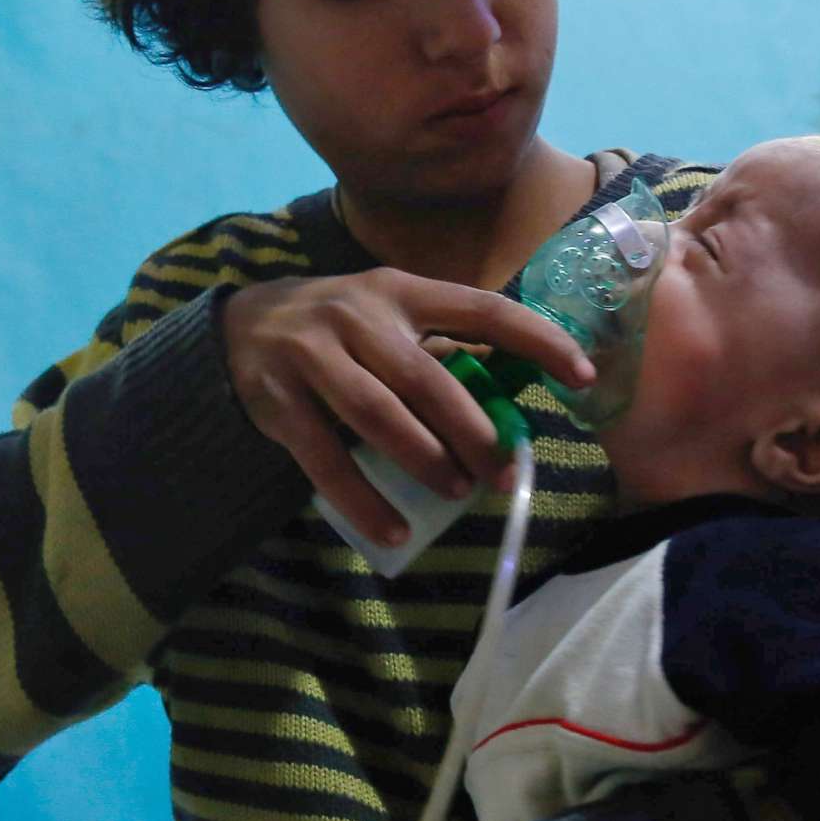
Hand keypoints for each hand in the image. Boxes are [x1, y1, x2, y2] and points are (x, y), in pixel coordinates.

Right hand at [223, 270, 593, 548]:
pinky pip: (326, 458)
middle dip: (473, 430)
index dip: (536, 338)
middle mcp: (358, 315)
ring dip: (424, 459)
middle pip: (427, 377)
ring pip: (377, 415)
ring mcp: (312, 354)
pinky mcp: (278, 399)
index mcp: (401, 292)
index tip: (582, 374)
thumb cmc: (338, 328)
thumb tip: (515, 393)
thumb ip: (439, 345)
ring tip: (457, 492)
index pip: (481, 309)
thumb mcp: (388, 316)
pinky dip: (363, 498)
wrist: (237, 325)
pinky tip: (394, 528)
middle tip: (502, 473)